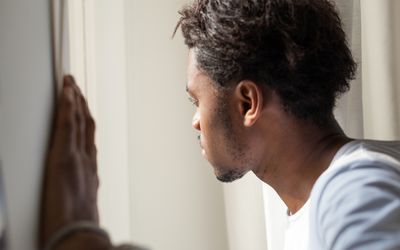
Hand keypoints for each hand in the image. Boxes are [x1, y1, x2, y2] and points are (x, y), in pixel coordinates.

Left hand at [40, 75, 102, 247]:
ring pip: (78, 121)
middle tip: (77, 88)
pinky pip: (68, 126)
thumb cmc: (79, 226)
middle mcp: (87, 160)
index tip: (84, 108)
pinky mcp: (63, 158)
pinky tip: (68, 93)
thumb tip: (85, 191)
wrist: (79, 235)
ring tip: (70, 83)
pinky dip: (69, 107)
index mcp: (90, 172)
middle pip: (86, 126)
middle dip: (82, 105)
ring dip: (74, 100)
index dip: (86, 121)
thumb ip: (86, 192)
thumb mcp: (85, 206)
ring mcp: (76, 157)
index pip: (88, 139)